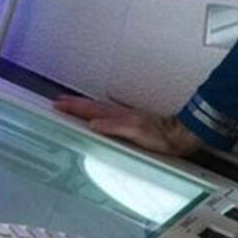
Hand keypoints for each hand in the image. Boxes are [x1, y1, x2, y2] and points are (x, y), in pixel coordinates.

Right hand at [53, 95, 203, 156]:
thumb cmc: (162, 136)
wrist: (180, 136)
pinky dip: (97, 115)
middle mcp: (121, 116)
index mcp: (119, 117)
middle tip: (59, 100)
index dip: (74, 108)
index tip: (58, 103)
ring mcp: (126, 119)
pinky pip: (108, 117)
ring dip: (84, 108)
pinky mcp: (132, 125)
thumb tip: (94, 124)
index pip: (91, 111)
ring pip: (100, 111)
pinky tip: (98, 119)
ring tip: (72, 105)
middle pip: (93, 107)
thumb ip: (115, 126)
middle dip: (75, 104)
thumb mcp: (136, 132)